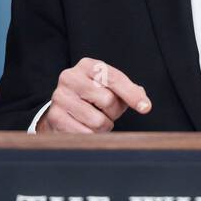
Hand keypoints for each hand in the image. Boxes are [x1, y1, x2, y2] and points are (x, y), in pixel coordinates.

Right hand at [36, 58, 151, 132]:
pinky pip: (85, 134)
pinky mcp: (55, 117)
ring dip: (103, 126)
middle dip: (113, 112)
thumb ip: (129, 92)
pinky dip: (91, 135)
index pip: (114, 78)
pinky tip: (84, 127)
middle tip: (105, 111)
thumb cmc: (92, 97)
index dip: (132, 94)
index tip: (145, 108)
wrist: (62, 109)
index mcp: (87, 65)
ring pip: (98, 120)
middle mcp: (70, 77)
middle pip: (108, 100)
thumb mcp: (110, 88)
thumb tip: (143, 102)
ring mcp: (60, 97)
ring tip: (94, 119)